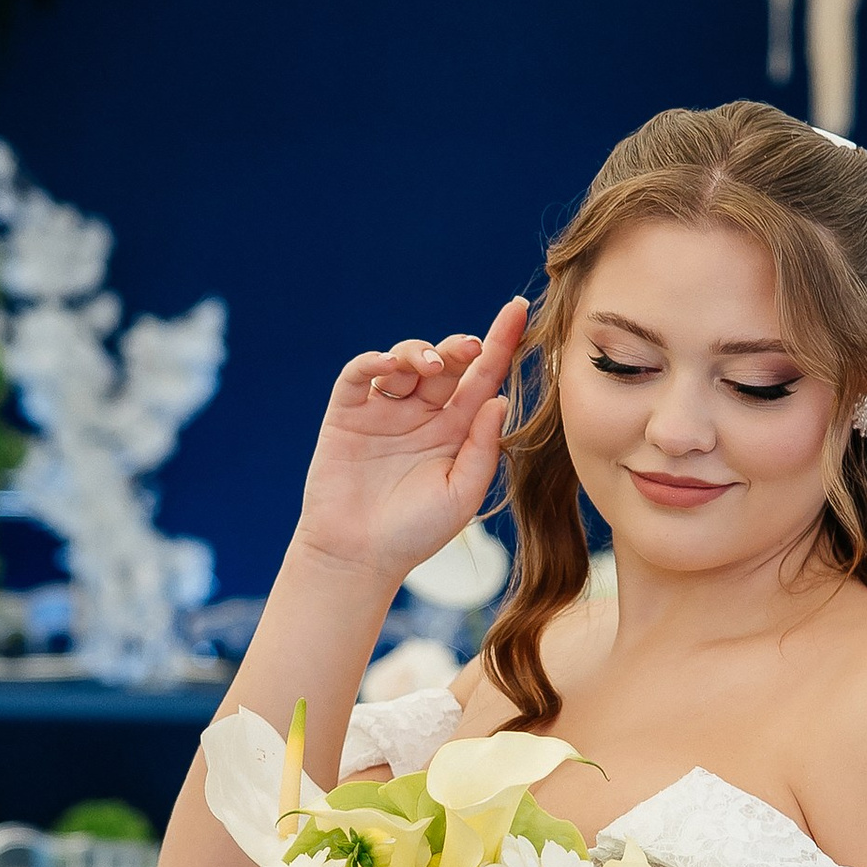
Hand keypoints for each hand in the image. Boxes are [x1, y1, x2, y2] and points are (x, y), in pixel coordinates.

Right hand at [293, 298, 528, 588]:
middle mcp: (422, 414)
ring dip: (418, 351)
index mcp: (456, 429)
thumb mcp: (462, 493)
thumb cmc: (415, 533)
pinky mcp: (348, 414)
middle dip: (458, 346)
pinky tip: (386, 366)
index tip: (518, 310)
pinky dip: (372, 362)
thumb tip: (499, 399)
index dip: (501, 342)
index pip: (482, 376)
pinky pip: (359, 375)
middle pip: (445, 361)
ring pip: (403, 359)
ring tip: (428, 366)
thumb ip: (482, 447)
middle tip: (467, 348)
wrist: (358, 557)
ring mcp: (384, 411)